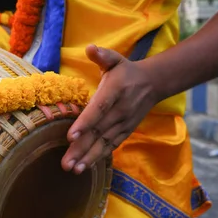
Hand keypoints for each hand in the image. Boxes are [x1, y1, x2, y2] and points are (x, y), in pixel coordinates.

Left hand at [61, 45, 161, 173]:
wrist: (152, 84)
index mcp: (114, 92)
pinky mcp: (125, 132)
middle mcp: (119, 111)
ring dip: (88, 158)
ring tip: (73, 169)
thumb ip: (102, 55)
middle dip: (81, 149)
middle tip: (65, 164)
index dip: (85, 123)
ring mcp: (123, 124)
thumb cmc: (126, 71)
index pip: (98, 110)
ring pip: (103, 143)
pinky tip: (84, 167)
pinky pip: (111, 146)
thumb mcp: (115, 60)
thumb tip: (90, 48)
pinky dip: (98, 157)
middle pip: (98, 132)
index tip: (71, 136)